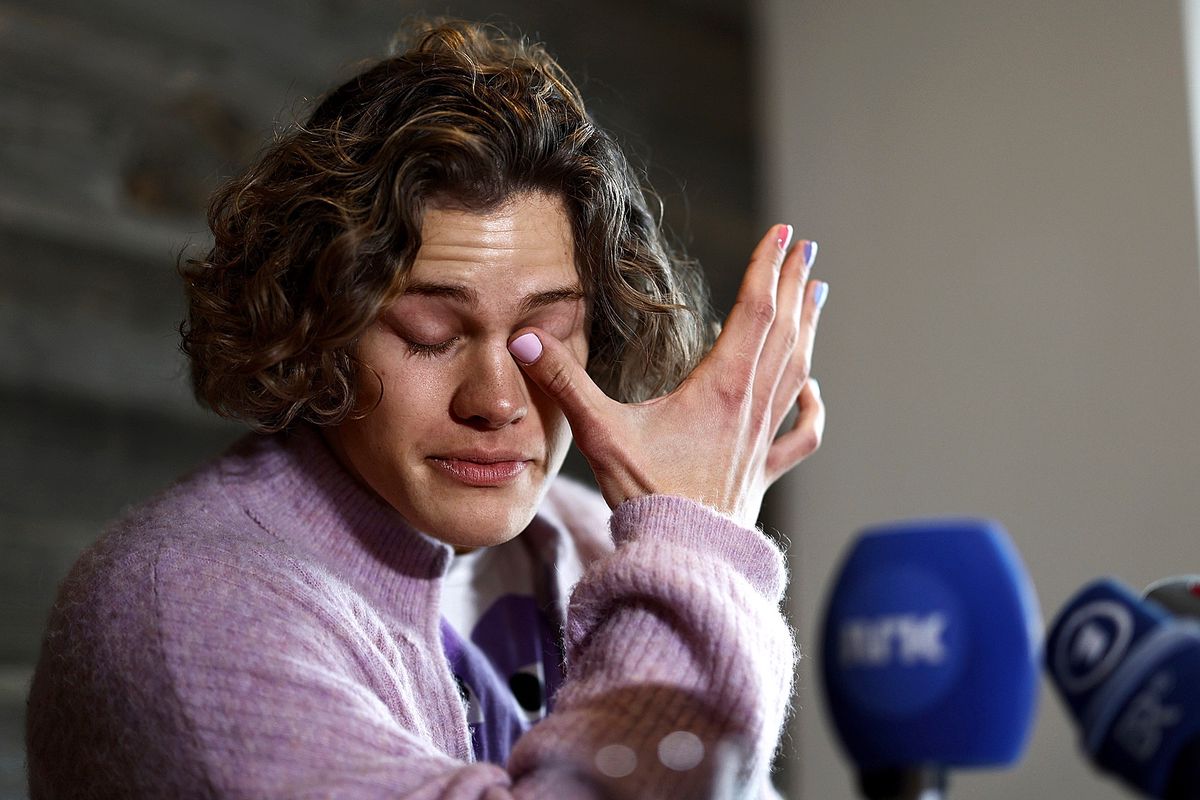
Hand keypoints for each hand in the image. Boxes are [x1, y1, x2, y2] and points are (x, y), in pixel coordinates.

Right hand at [508, 225, 826, 527]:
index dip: (766, 268)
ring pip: (796, 371)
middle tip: (804, 248)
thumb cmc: (645, 497)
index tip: (783, 234)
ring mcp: (761, 439)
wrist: (682, 558)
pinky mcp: (762, 471)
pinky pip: (800, 434)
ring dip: (806, 328)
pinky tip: (814, 390)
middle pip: (782, 332)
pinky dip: (812, 407)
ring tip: (816, 293)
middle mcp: (750, 406)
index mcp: (719, 388)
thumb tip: (525, 338)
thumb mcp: (599, 433)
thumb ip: (563, 382)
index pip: (753, 312)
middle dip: (792, 284)